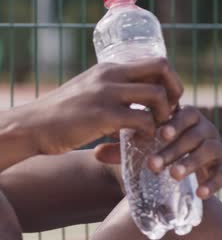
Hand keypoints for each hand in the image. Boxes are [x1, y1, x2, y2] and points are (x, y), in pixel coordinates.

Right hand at [20, 57, 182, 154]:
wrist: (30, 126)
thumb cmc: (56, 116)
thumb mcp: (84, 93)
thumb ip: (106, 92)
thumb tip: (131, 107)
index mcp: (106, 69)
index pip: (153, 62)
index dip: (167, 81)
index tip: (164, 101)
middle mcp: (108, 75)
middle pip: (162, 69)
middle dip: (174, 91)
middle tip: (168, 113)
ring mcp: (106, 94)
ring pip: (157, 95)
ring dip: (164, 115)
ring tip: (154, 130)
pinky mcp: (102, 116)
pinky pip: (143, 121)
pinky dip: (148, 133)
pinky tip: (137, 140)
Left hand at [96, 106, 221, 198]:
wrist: (182, 166)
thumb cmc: (156, 149)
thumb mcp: (140, 147)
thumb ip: (120, 148)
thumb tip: (96, 152)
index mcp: (183, 116)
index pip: (183, 113)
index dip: (173, 123)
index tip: (159, 134)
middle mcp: (203, 128)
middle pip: (193, 134)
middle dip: (173, 149)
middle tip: (154, 164)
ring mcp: (215, 145)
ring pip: (209, 150)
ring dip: (191, 163)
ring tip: (173, 175)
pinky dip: (213, 182)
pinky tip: (200, 192)